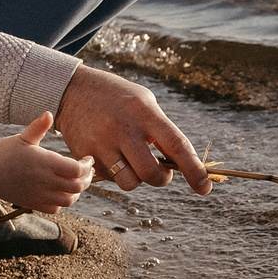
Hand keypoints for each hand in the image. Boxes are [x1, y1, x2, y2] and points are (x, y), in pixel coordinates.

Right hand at [0, 112, 94, 212]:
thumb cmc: (1, 154)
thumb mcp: (20, 138)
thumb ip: (37, 128)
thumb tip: (49, 113)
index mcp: (44, 163)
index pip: (76, 169)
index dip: (86, 165)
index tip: (87, 159)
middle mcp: (44, 181)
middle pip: (77, 186)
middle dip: (87, 178)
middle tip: (87, 171)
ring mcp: (39, 195)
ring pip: (69, 200)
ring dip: (77, 192)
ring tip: (77, 182)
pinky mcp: (33, 204)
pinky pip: (55, 209)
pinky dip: (63, 202)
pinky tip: (61, 192)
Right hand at [52, 64, 211, 193]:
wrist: (72, 91)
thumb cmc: (118, 97)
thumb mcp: (144, 102)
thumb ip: (162, 131)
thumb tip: (183, 164)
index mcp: (144, 112)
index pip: (176, 145)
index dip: (193, 170)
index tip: (205, 188)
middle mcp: (123, 128)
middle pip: (151, 173)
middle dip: (161, 178)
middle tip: (160, 169)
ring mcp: (102, 143)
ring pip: (130, 183)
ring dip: (137, 178)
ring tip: (133, 161)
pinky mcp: (85, 155)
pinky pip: (110, 179)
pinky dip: (117, 174)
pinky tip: (112, 155)